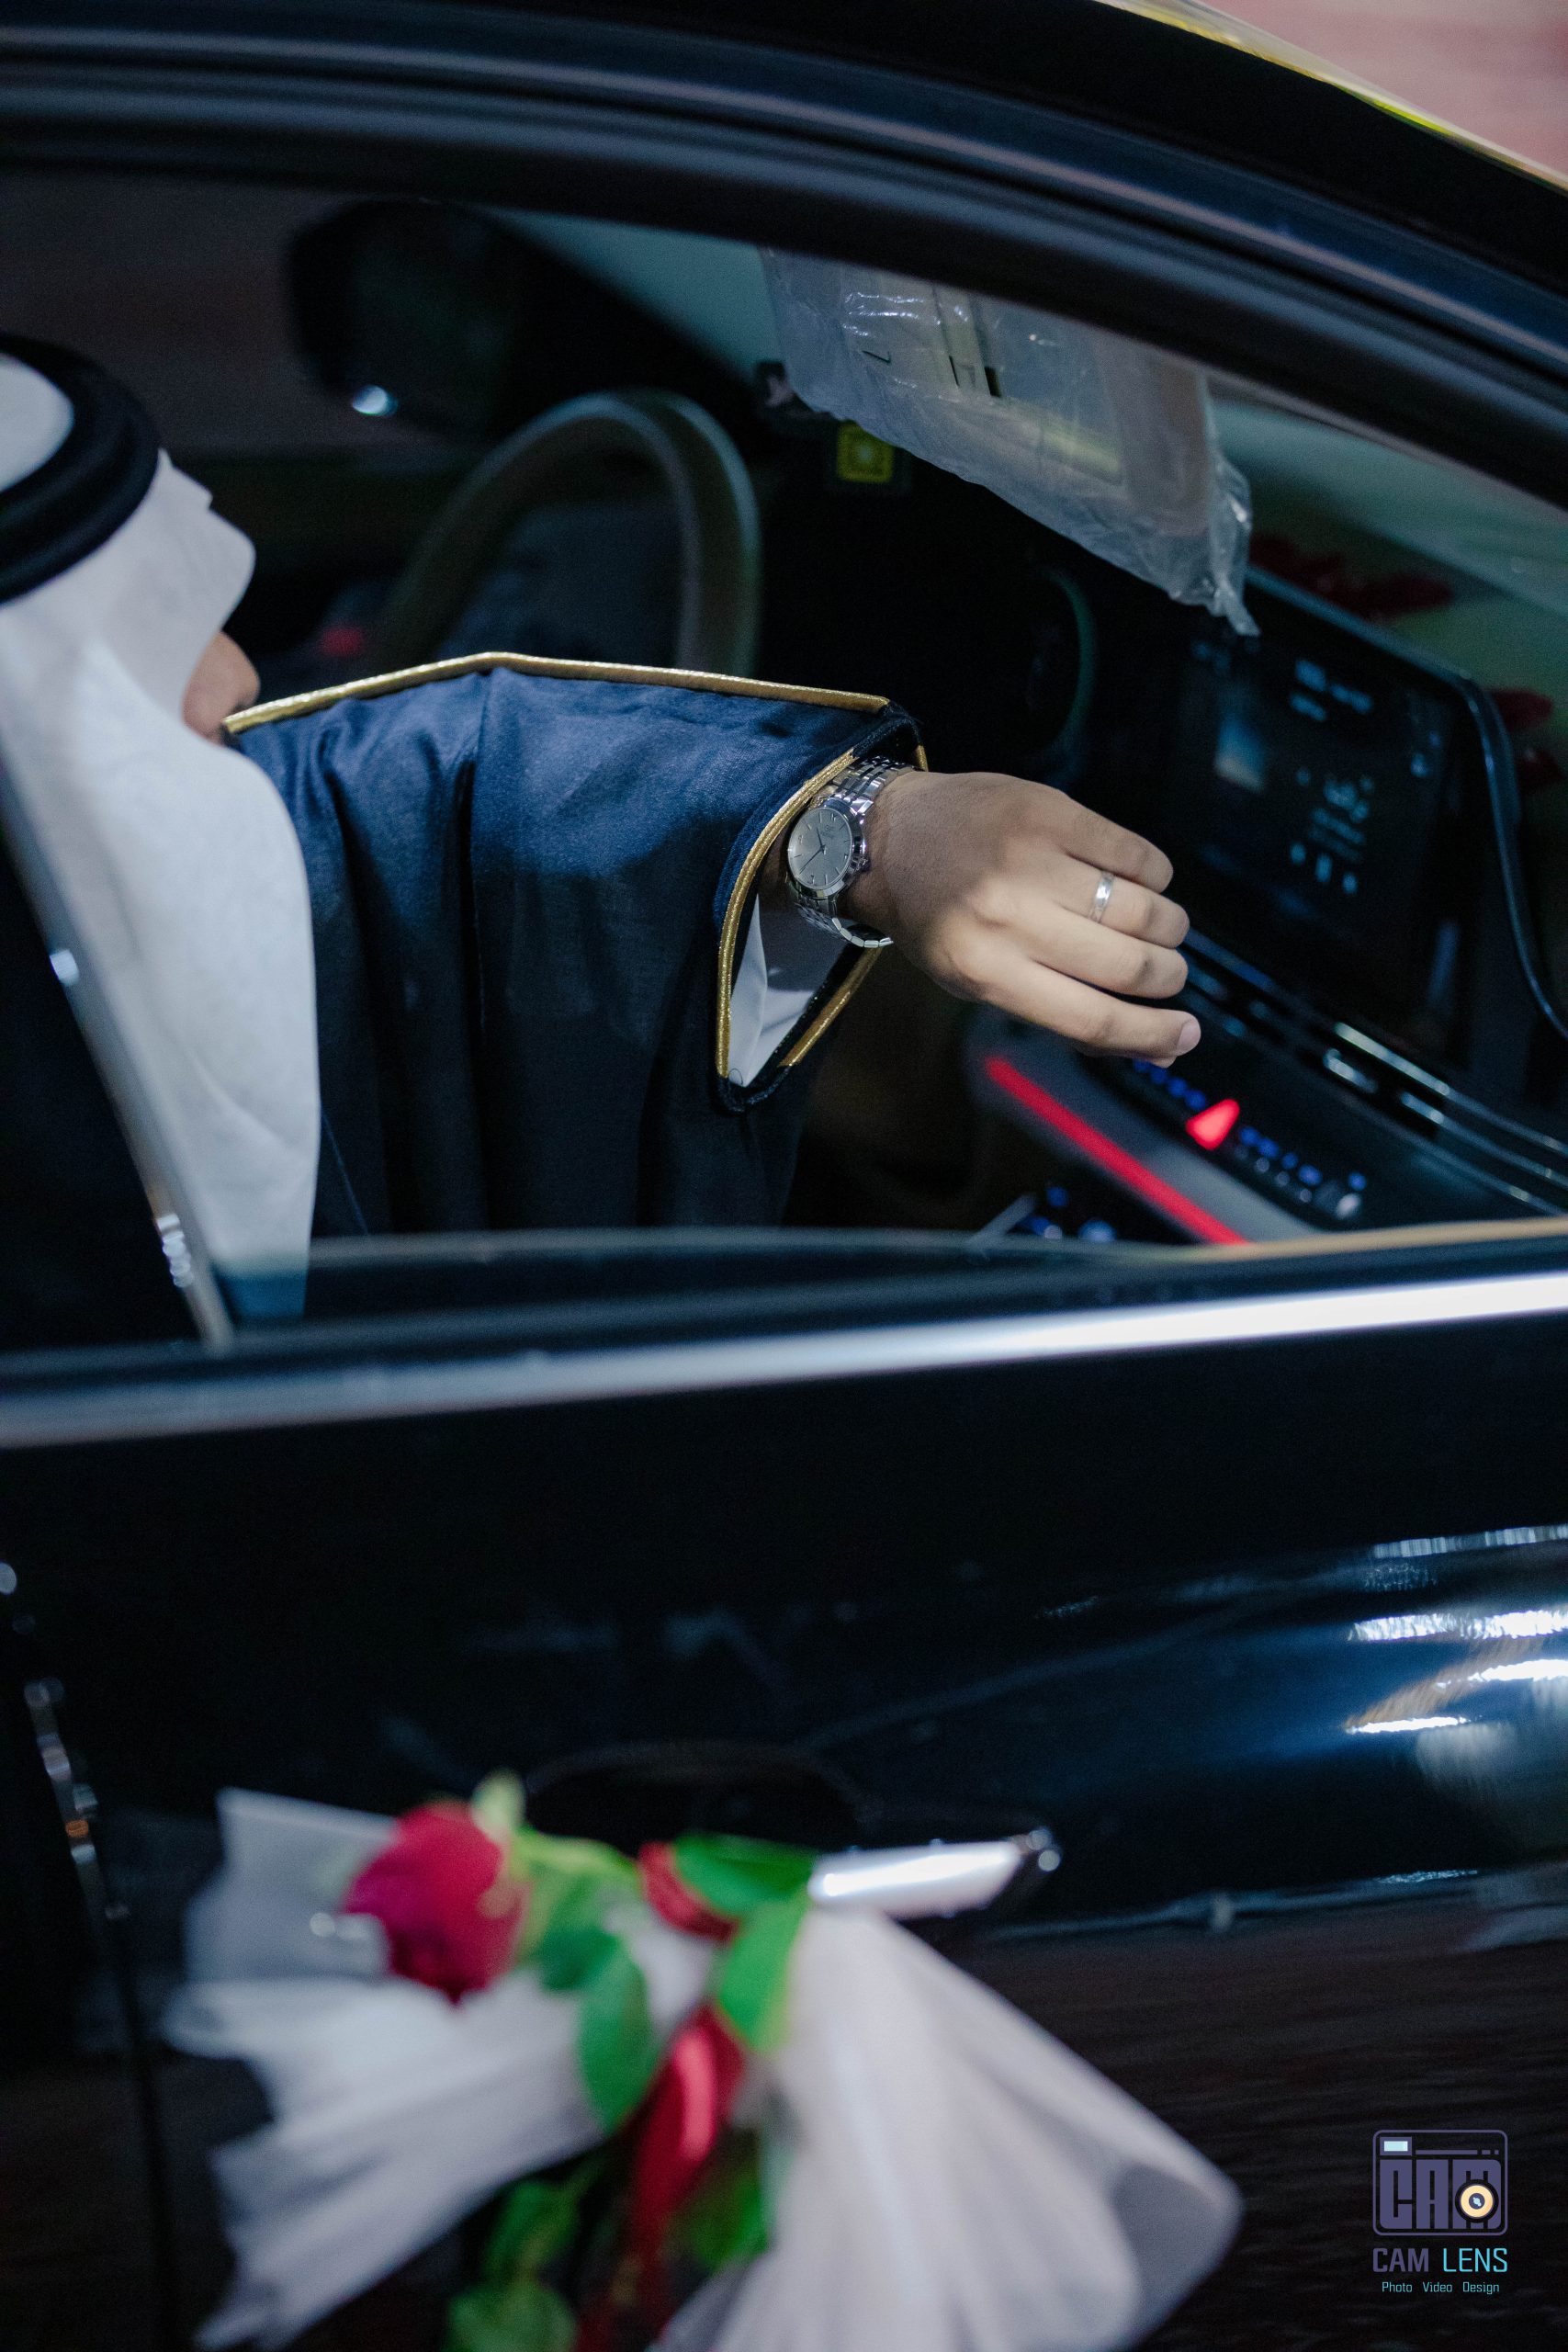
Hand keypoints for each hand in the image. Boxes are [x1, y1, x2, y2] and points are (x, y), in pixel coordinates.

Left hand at [842, 767, 1199, 1064]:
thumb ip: (1065, 1011)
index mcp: (984, 973)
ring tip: (1161, 929)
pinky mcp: (1050, 811)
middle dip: (1167, 976)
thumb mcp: (979, 979)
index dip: (1151, 1033)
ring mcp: (1029, 860)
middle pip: (1127, 965)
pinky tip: (1144, 883)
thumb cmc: (938, 919)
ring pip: (1142, 909)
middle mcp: (1007, 918)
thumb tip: (1162, 1048)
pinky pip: (1135, 853)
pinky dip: (1155, 875)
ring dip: (1168, 928)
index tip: (1186, 1035)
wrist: (886, 834)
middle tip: (1170, 972)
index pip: (1091, 1018)